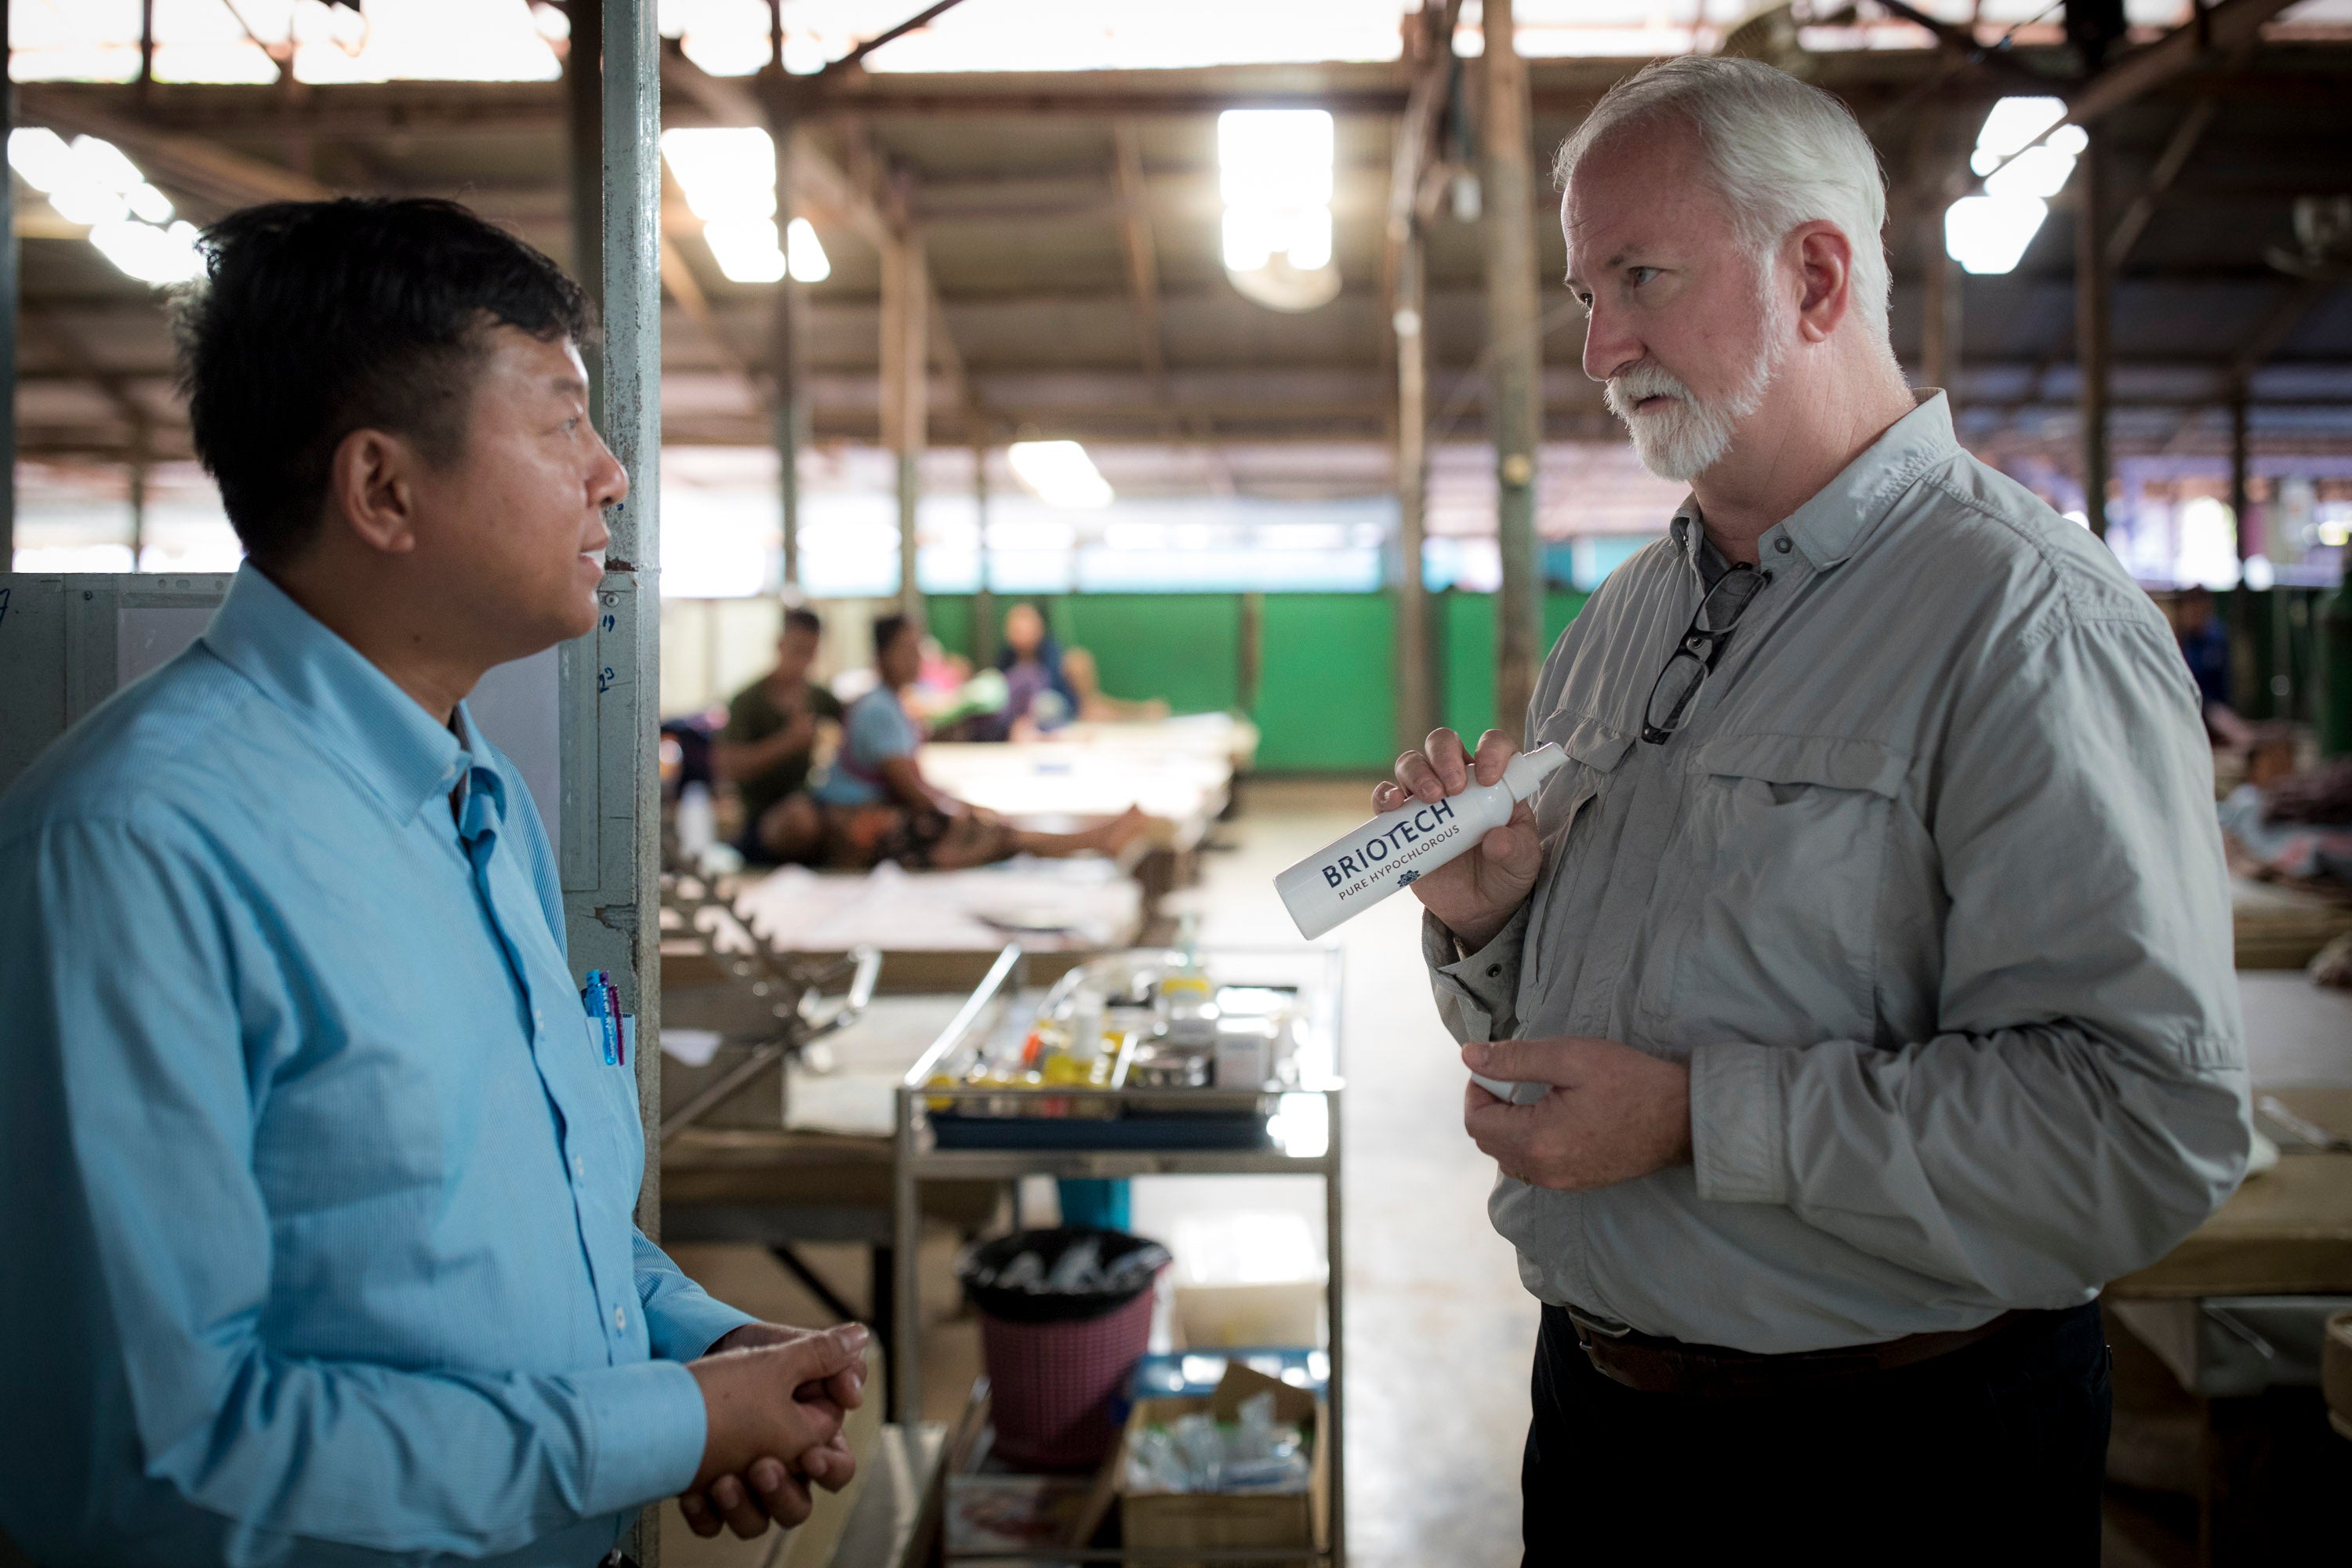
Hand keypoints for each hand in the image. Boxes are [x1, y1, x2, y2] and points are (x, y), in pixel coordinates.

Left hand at [682, 1323, 867, 1537]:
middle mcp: (781, 1471)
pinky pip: (710, 1523)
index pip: (838, 1470)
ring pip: (756, 1524)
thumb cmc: (748, 1360)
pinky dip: (703, 1512)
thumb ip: (826, 1354)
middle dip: (782, 1494)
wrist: (699, 1363)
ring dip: (743, 1508)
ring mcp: (744, 1486)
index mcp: (811, 1441)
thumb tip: (861, 1338)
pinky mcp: (708, 1494)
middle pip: (797, 1508)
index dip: (830, 1466)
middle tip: (761, 1467)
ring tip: (723, 1482)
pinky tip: (693, 1492)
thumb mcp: (784, 1353)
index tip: (810, 1455)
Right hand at [1373, 727, 1543, 951]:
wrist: (1476, 909)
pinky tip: (1394, 805)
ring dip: (1418, 773)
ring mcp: (1426, 798)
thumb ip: (1516, 849)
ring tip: (1431, 799)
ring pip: (1412, 763)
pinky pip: (1385, 797)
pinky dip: (1385, 795)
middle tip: (1453, 787)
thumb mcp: (1522, 864)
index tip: (1489, 777)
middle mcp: (1458, 780)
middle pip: (1443, 743)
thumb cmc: (1505, 874)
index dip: (1490, 750)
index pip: (1492, 744)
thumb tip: (1496, 839)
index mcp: (1494, 781)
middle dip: (1444, 756)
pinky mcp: (1401, 821)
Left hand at [1461, 1037, 1691, 1190]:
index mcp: (1537, 1140)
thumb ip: (1514, 1059)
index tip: (1495, 1067)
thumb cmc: (1630, 1081)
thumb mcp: (1570, 1057)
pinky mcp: (1576, 1184)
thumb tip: (1469, 1056)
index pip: (1477, 1121)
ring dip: (1508, 1126)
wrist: (1683, 1119)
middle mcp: (1543, 1171)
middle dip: (1490, 1106)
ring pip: (1508, 1157)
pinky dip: (1528, 1142)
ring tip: (1535, 1096)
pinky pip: (1532, 1167)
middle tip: (1514, 1078)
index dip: (1477, 1089)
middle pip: (1488, 1141)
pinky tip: (1553, 1116)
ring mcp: (1560, 1182)